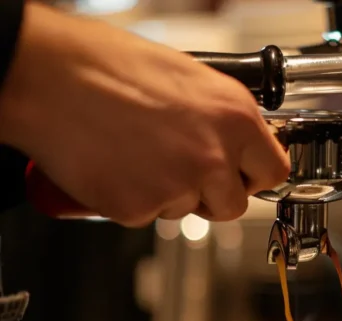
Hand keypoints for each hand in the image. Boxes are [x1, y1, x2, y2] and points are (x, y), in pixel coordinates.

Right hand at [0, 3, 289, 225]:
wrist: (51, 78)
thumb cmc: (109, 67)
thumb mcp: (190, 78)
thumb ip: (222, 119)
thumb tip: (237, 142)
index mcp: (234, 117)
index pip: (274, 171)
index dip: (256, 177)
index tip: (244, 177)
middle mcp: (213, 156)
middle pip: (234, 205)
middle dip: (214, 196)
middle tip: (187, 174)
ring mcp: (178, 187)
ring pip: (190, 212)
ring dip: (172, 195)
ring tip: (141, 157)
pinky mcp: (141, 208)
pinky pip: (150, 217)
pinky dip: (136, 200)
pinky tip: (120, 168)